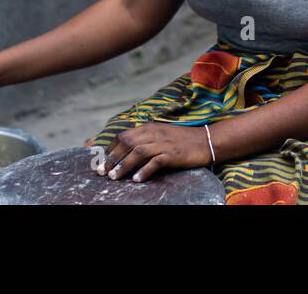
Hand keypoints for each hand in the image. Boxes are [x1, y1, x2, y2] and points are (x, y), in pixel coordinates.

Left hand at [93, 122, 212, 182]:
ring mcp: (163, 143)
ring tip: (114, 177)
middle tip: (103, 172)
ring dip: (124, 165)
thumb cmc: (181, 140)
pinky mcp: (172, 154)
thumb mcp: (160, 135)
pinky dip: (144, 171)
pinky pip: (155, 162)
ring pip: (138, 152)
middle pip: (127, 143)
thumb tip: (126, 151)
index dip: (110, 149)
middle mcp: (154, 133)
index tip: (102, 161)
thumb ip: (144, 140)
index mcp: (149, 128)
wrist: (205, 141)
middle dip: (112, 158)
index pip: (124, 136)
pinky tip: (137, 179)